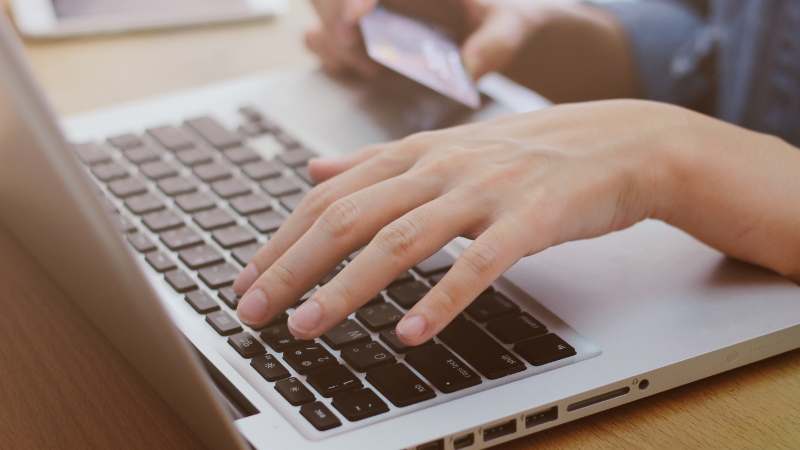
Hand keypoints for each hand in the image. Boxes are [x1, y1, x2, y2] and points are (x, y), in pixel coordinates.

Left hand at [233, 99, 697, 344]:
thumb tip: (312, 173)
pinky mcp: (531, 218)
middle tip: (255, 310)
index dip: (283, 240)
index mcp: (417, 152)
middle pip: (349, 217)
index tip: (249, 279)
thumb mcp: (445, 148)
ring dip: (347, 287)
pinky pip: (479, 264)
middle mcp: (441, 166)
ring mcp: (485, 190)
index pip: (331, 198)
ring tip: (308, 326)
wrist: (619, 143)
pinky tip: (410, 334)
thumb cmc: (530, 153)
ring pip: (401, 240)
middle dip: (293, 267)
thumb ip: (374, 162)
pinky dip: (442, 300)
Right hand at [305, 0, 583, 80]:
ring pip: (319, 9)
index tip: (355, 17)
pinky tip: (367, 70)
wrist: (497, 29)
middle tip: (357, 51)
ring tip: (372, 69)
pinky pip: (320, 35)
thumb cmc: (503, 19)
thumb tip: (470, 68)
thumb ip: (496, 43)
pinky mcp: (358, 32)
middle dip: (333, 18)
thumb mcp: (511, 27)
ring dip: (332, 40)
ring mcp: (367, 6)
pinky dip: (331, 53)